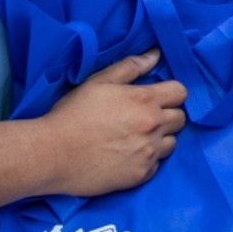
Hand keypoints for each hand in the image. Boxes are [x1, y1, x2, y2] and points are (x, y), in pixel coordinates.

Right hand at [39, 49, 187, 197]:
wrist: (51, 154)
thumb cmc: (73, 114)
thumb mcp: (98, 82)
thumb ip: (130, 67)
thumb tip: (155, 55)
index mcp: (145, 100)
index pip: (181, 92)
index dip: (171, 93)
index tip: (156, 97)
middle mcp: (153, 127)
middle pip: (180, 119)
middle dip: (166, 115)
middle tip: (142, 118)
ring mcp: (148, 154)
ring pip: (171, 143)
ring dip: (159, 139)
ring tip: (135, 138)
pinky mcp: (139, 176)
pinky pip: (156, 165)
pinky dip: (147, 160)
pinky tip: (126, 156)